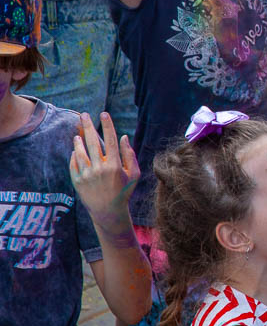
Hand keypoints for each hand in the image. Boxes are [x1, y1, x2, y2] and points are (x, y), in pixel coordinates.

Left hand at [69, 112, 139, 230]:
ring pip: (80, 152)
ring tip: (77, 134)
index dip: (107, 125)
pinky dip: (74, 155)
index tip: (104, 114)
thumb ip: (130, 154)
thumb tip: (123, 137)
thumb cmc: (124, 190)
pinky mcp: (77, 181)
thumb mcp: (134, 173)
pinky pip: (73, 164)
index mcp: (115, 165)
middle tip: (83, 115)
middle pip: (92, 142)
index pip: (110, 140)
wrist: (108, 211)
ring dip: (78, 141)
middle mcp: (99, 169)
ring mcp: (86, 175)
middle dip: (87, 126)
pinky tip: (76, 150)